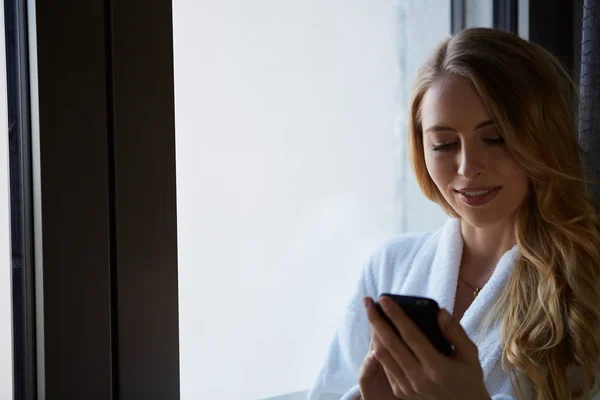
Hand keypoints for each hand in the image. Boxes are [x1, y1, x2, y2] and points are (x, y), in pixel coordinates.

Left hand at [362, 296, 491, 399]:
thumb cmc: (469, 380)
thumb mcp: (470, 355)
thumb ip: (455, 332)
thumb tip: (440, 312)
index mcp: (437, 367)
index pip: (410, 335)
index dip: (396, 315)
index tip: (384, 299)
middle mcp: (418, 378)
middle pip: (390, 344)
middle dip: (376, 320)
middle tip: (367, 301)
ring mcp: (407, 387)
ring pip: (383, 356)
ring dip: (374, 333)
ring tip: (370, 313)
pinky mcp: (401, 392)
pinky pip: (386, 367)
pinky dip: (379, 349)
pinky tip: (378, 334)